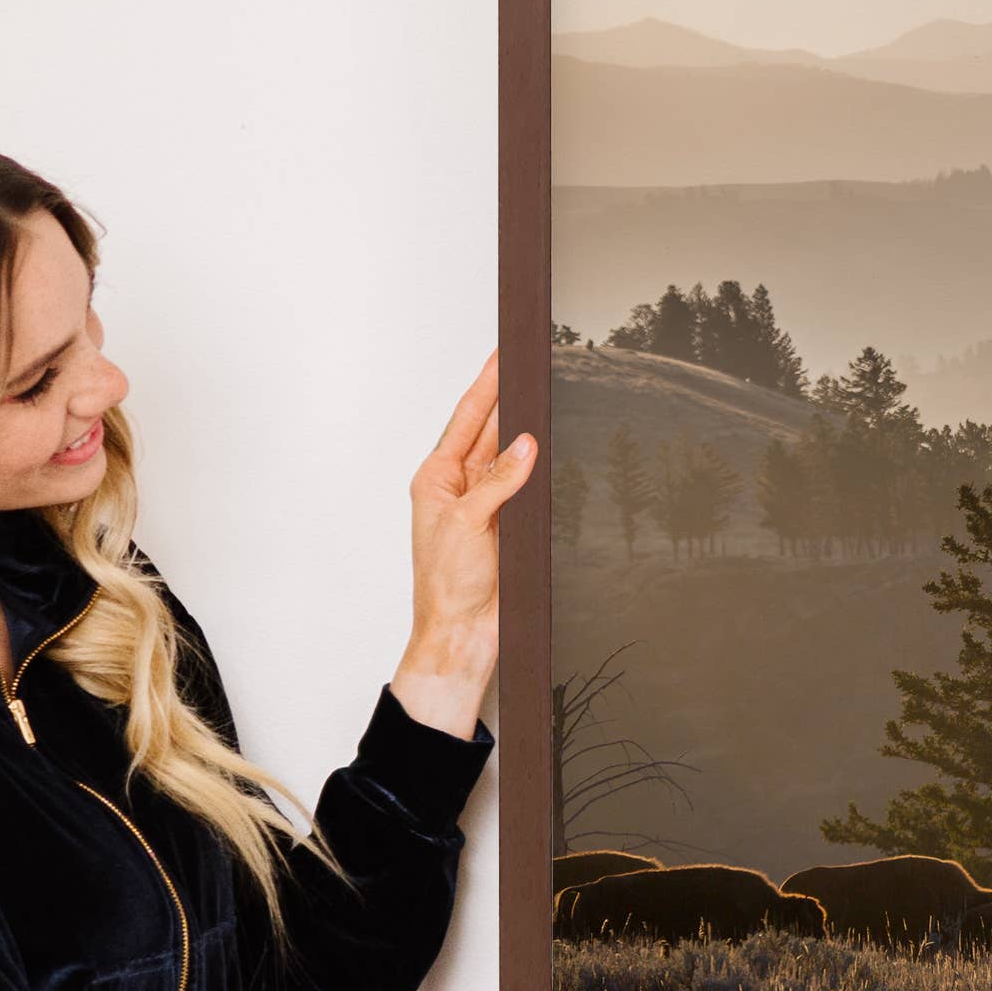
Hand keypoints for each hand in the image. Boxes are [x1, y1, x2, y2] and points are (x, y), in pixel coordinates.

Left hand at [391, 356, 531, 739]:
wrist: (463, 634)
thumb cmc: (448, 587)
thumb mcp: (469, 524)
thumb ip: (499, 481)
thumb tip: (525, 444)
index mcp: (437, 479)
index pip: (468, 420)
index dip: (487, 385)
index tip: (503, 356)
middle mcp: (460, 488)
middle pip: (490, 431)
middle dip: (510, 399)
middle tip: (531, 365)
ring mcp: (487, 506)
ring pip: (512, 457)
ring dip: (528, 431)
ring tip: (547, 396)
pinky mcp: (509, 525)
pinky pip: (528, 485)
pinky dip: (541, 467)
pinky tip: (554, 450)